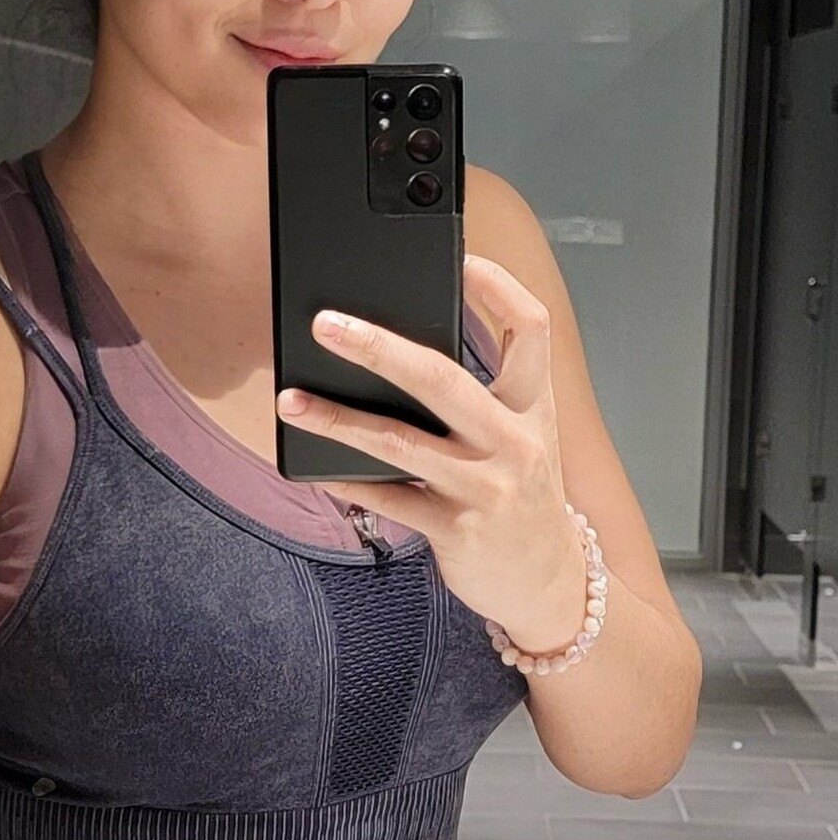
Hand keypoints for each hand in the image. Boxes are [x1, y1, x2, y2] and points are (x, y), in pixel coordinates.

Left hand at [274, 252, 587, 653]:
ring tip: (290, 399)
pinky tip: (308, 466)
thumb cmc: (521, 496)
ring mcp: (485, 487)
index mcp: (534, 405)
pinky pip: (386, 497)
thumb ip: (479, 394)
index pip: (531, 328)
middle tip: (326, 323)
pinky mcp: (456, 530)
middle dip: (378, 346)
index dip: (497, 286)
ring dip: (336, 417)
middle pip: (443, 377)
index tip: (459, 257)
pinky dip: (342, 478)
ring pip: (399, 441)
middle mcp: (515, 441)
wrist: (549, 582)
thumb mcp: (522, 435)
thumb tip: (396, 345)